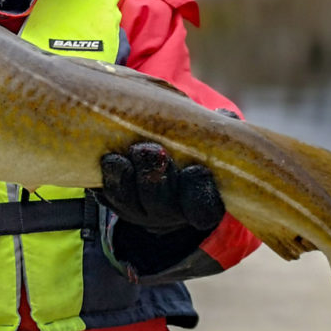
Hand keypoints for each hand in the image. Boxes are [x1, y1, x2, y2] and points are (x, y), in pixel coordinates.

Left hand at [98, 142, 224, 232]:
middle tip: (150, 150)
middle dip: (154, 177)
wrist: (158, 166)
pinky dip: (108, 176)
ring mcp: (140, 210)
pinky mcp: (114, 202)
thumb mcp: (209, 141)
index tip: (195, 168)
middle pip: (161, 203)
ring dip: (125, 177)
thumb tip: (223, 117)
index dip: (199, 192)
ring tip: (124, 153)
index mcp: (202, 203)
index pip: (204, 208)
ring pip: (130, 201)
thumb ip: (218, 130)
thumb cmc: (192, 151)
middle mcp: (170, 213)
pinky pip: (108, 195)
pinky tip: (109, 159)